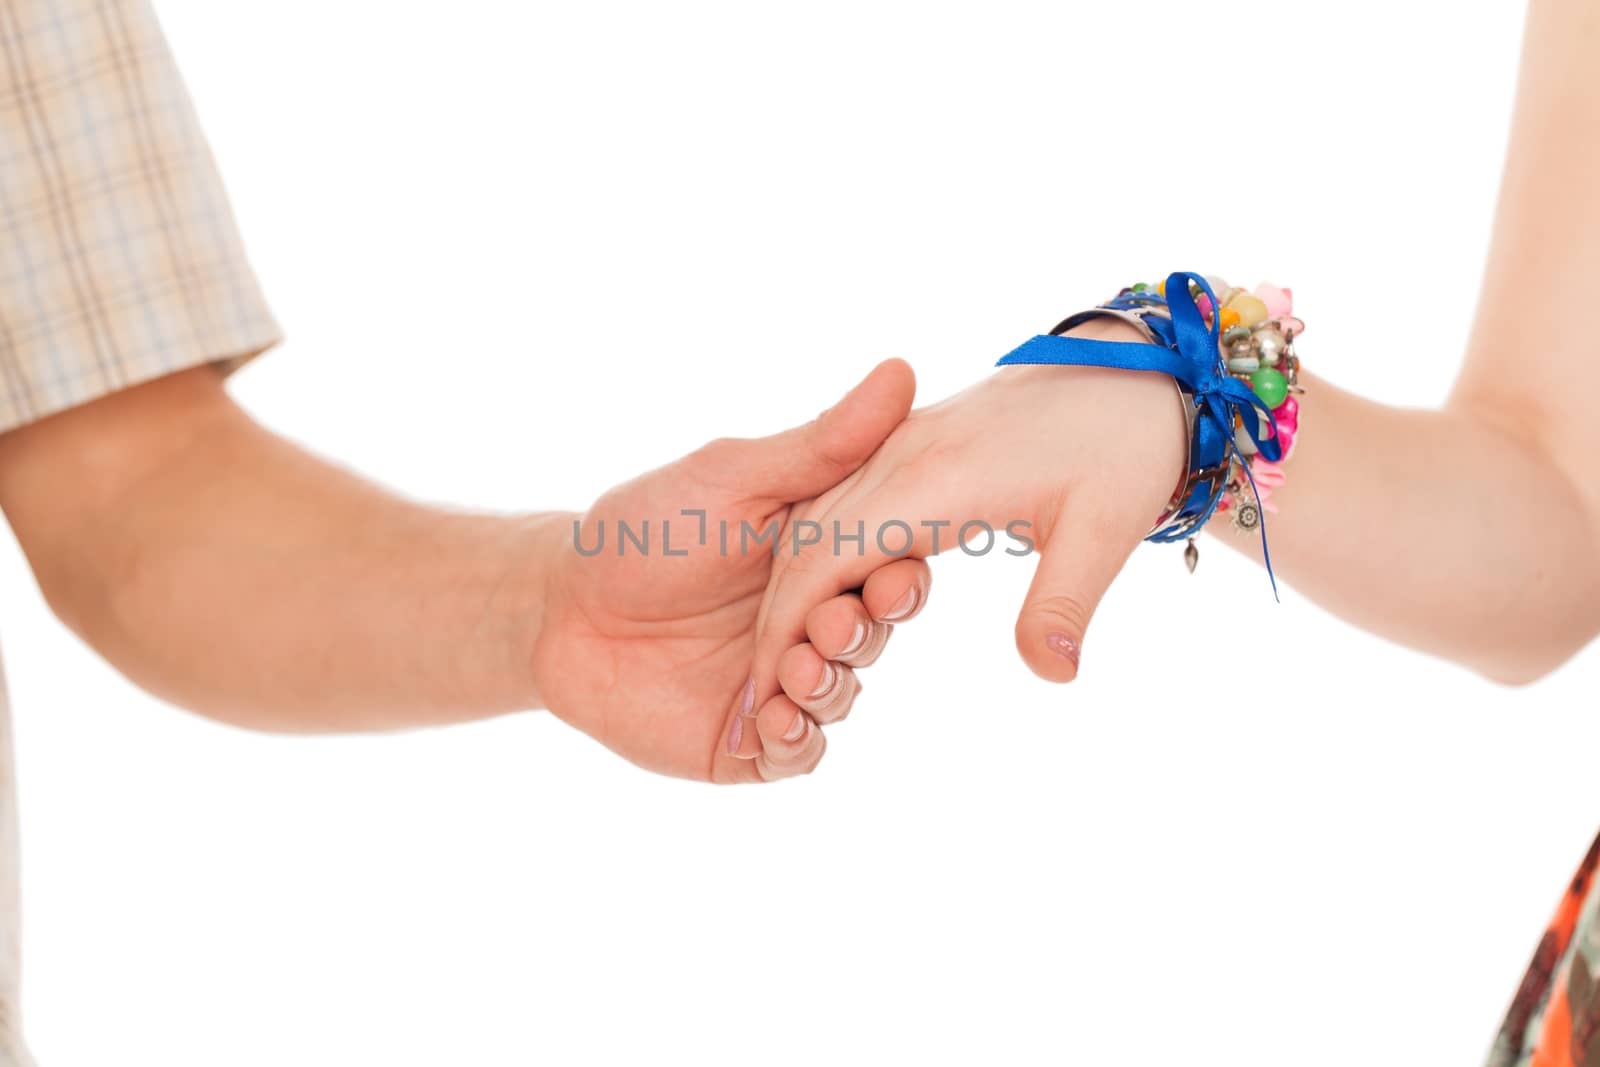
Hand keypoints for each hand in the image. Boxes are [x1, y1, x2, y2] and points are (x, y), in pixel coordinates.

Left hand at [531, 360, 926, 782]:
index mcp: (825, 555)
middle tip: (830, 622)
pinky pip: (799, 755)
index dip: (903, 578)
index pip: (893, 568)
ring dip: (830, 684)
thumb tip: (901, 370)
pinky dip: (798, 741)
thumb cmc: (648, 528)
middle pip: (875, 634)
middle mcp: (816, 620)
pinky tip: (776, 722)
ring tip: (794, 669)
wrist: (563, 607)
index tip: (891, 576)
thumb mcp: (732, 477)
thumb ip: (818, 444)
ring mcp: (787, 684)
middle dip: (863, 632)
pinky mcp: (751, 741)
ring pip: (842, 696)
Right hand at [746, 318, 1185, 735]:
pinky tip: (824, 598)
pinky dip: (816, 554)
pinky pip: (841, 500)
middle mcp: (900, 455)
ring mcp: (901, 444)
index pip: (827, 556)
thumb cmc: (1124, 444)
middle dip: (777, 619)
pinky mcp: (912, 444)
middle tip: (764, 693)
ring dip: (790, 587)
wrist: (1139, 367)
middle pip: (804, 540)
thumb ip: (1063, 604)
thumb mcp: (1104, 529)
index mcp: (933, 479)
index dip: (790, 625)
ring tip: (783, 658)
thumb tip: (1052, 677)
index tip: (771, 689)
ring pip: (814, 517)